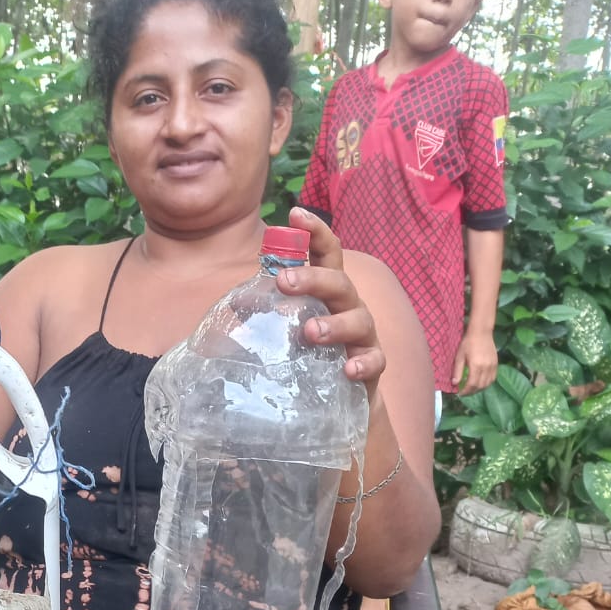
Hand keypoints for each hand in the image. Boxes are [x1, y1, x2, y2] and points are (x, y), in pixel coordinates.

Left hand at [281, 207, 385, 394]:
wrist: (340, 395)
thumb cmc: (311, 351)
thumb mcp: (289, 327)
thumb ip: (267, 311)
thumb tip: (234, 302)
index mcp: (327, 291)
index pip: (326, 253)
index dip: (315, 231)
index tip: (295, 214)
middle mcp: (348, 306)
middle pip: (339, 283)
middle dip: (314, 279)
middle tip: (285, 281)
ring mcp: (363, 335)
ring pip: (358, 320)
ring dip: (334, 324)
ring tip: (311, 332)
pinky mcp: (372, 365)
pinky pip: (375, 360)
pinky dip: (364, 363)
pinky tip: (349, 368)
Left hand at [453, 329, 497, 395]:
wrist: (481, 332)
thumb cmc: (468, 343)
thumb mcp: (459, 356)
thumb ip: (457, 371)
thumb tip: (455, 383)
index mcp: (476, 366)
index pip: (471, 384)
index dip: (466, 391)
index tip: (460, 393)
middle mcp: (486, 368)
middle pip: (480, 386)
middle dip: (471, 392)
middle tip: (464, 393)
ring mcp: (492, 366)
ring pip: (487, 384)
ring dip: (479, 389)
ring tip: (472, 389)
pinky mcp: (496, 364)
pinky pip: (493, 378)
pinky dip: (487, 384)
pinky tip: (481, 383)